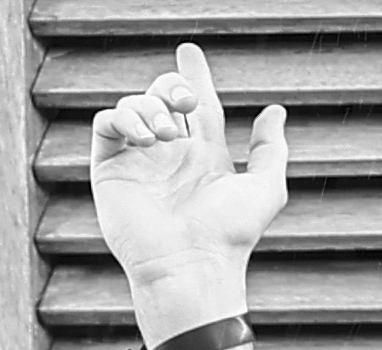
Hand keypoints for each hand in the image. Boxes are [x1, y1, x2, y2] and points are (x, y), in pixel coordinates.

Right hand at [85, 39, 287, 340]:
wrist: (190, 264)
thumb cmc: (230, 235)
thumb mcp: (265, 189)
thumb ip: (270, 150)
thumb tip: (275, 111)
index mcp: (204, 157)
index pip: (197, 106)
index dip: (194, 77)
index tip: (190, 52)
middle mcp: (170, 156)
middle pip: (163, 97)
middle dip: (172, 86)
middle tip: (186, 100)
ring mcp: (139, 160)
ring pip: (134, 105)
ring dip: (151, 107)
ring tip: (166, 133)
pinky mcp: (110, 168)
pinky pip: (106, 123)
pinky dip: (122, 118)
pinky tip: (145, 137)